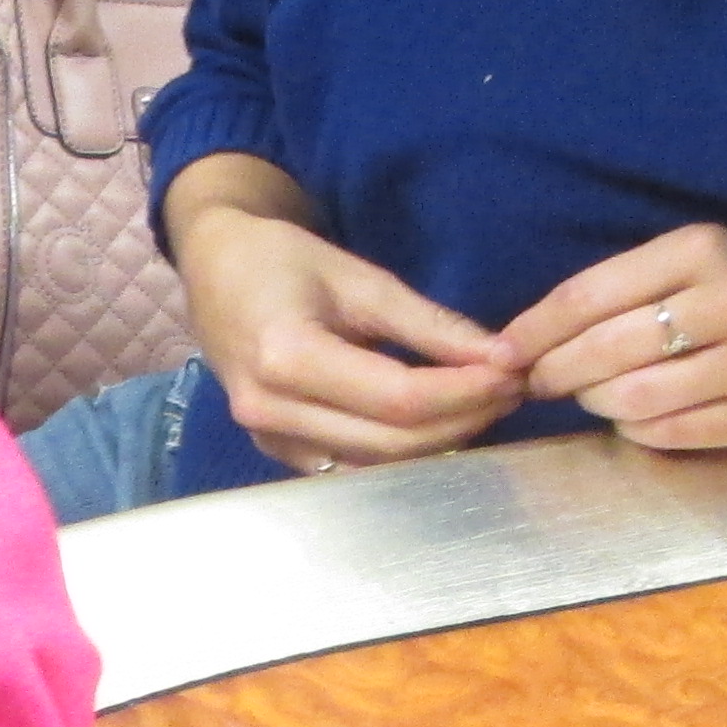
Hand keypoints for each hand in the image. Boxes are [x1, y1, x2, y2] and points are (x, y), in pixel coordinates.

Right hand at [173, 198, 520, 473]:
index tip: (511, 373)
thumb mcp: (359, 278)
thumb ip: (429, 324)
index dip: (464, 393)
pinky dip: (400, 451)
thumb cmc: (281, 259)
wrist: (215, 268)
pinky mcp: (274, 449)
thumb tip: (499, 356)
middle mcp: (270, 410)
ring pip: (376, 464)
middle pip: (392, 442)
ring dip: (438, 441)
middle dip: (462, 419)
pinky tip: (435, 424)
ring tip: (481, 404)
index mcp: (287, 357)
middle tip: (509, 389)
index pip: (399, 398)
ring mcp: (268, 438)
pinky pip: (351, 466)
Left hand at [502, 231, 726, 450]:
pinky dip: (637, 427)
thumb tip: (532, 333)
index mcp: (708, 249)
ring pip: (632, 399)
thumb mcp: (706, 254)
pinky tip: (635, 412)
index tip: (501, 349)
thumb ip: (630, 283)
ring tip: (589, 393)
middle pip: (604, 352)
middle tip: (533, 380)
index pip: (591, 295)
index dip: (534, 329)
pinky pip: (671, 433)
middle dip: (553, 372)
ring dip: (595, 401)